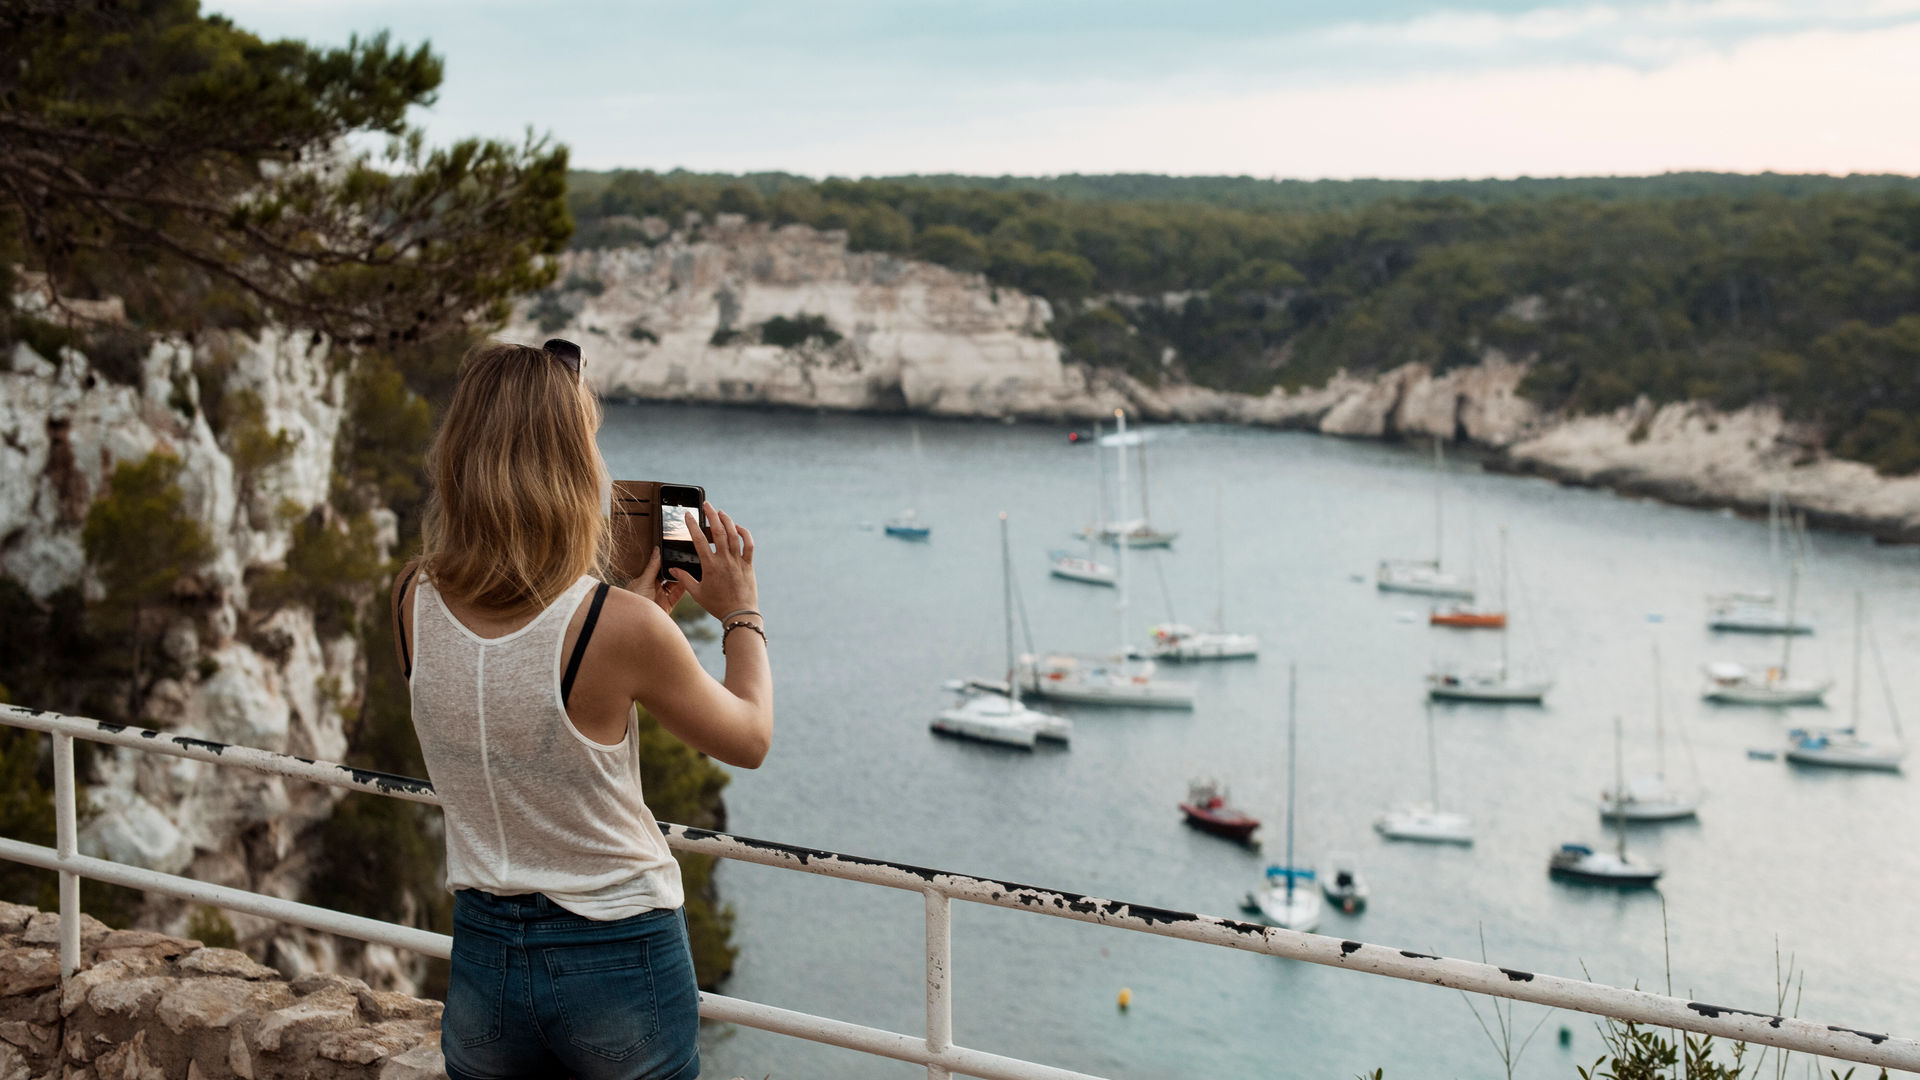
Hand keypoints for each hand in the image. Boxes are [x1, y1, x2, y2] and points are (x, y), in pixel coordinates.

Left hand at [624, 547, 687, 615]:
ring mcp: (660, 596)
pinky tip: (688, 581)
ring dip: (680, 578)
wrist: (636, 622)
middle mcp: (653, 587)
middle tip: (684, 560)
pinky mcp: (668, 605)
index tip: (674, 552)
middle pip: (667, 576)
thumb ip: (652, 566)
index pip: (657, 567)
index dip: (665, 561)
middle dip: (674, 569)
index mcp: (644, 580)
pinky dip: (683, 588)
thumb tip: (657, 550)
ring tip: (687, 569)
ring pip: (674, 584)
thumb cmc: (634, 601)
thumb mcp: (644, 581)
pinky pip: (677, 595)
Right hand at [668, 502, 757, 619]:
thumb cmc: (717, 605)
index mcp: (710, 566)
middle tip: (707, 504)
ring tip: (720, 512)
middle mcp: (724, 560)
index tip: (688, 515)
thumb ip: (684, 579)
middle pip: (718, 532)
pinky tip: (738, 528)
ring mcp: (738, 561)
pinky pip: (748, 545)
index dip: (692, 525)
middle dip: (711, 515)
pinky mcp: (748, 564)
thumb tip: (672, 569)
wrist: (739, 614)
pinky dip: (744, 534)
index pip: (699, 540)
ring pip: (734, 535)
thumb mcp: (697, 593)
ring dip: (727, 521)